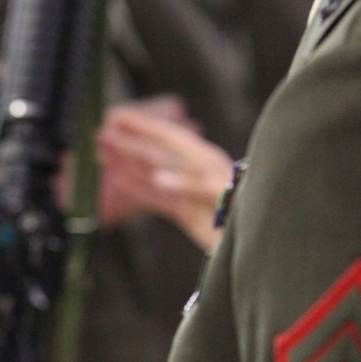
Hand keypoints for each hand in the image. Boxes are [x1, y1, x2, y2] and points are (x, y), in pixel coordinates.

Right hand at [97, 103, 233, 252]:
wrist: (260, 244)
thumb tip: (159, 178)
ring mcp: (189, 193)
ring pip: (151, 173)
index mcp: (204, 160)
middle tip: (101, 133)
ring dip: (127, 162)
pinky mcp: (186, 213)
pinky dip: (136, 188)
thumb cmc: (247, 214)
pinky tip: (120, 181)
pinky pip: (156, 198)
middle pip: (154, 152)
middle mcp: (194, 172)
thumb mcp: (224, 195)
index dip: (141, 126)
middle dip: (128, 142)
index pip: (166, 137)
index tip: (117, 117)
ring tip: (103, 151)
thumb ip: (192, 185)